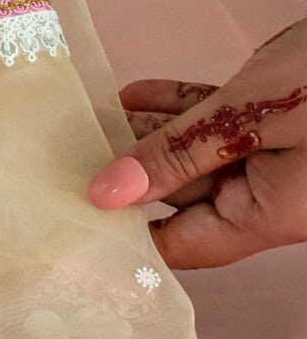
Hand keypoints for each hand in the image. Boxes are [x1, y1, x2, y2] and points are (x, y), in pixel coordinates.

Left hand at [87, 18, 306, 268]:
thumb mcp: (250, 120)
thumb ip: (178, 154)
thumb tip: (105, 194)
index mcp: (269, 213)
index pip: (183, 246)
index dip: (127, 238)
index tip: (72, 221)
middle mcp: (269, 191)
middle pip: (180, 194)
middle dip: (126, 176)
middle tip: (64, 158)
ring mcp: (273, 150)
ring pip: (192, 151)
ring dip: (144, 134)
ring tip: (86, 120)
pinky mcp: (274, 112)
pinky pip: (214, 119)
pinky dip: (175, 106)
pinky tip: (128, 92)